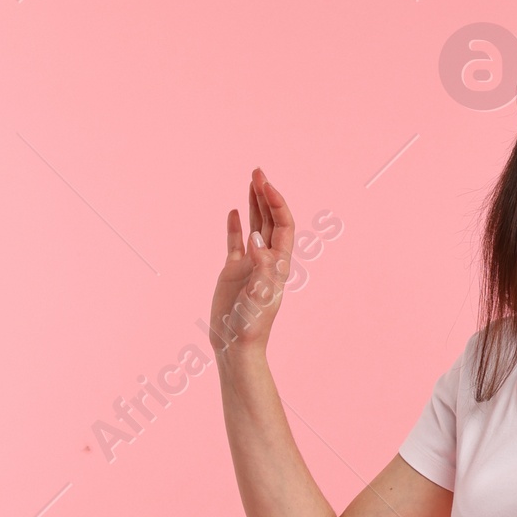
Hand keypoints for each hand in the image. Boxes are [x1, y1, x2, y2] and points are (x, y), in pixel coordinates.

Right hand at [210, 167, 295, 365]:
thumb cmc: (250, 326)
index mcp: (278, 265)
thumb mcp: (258, 297)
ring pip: (254, 227)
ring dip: (254, 205)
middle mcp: (267, 261)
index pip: (282, 226)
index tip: (264, 184)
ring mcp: (250, 265)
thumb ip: (261, 269)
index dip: (276, 203)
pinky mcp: (233, 271)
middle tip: (257, 171)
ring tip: (250, 181)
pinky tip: (234, 211)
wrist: (235, 345)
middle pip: (270, 221)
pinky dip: (235, 226)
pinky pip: (235, 242)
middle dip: (265, 195)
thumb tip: (257, 240)